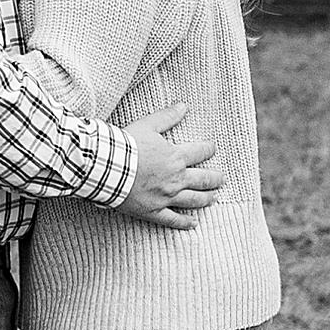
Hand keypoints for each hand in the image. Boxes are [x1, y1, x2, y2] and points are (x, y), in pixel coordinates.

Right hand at [120, 105, 224, 228]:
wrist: (107, 167)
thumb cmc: (126, 145)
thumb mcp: (147, 125)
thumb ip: (167, 117)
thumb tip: (184, 106)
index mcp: (175, 157)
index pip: (200, 152)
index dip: (208, 149)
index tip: (212, 149)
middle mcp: (176, 179)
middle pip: (203, 179)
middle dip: (214, 178)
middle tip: (221, 179)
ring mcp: (166, 197)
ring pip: (193, 200)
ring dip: (206, 199)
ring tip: (214, 198)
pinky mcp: (153, 211)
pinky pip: (173, 219)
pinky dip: (185, 222)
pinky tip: (194, 223)